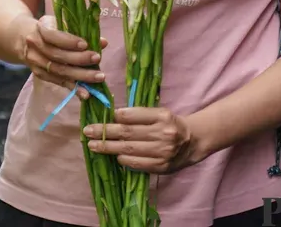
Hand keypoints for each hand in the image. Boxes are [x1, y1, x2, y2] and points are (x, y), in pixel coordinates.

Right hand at [19, 15, 107, 98]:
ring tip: (99, 77)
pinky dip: (74, 88)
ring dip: (81, 76)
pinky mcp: (41, 74)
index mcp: (41, 29)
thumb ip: (81, 32)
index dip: (69, 41)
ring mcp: (36, 62)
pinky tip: (87, 93)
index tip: (85, 44)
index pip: (53, 36)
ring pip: (60, 71)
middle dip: (79, 59)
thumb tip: (103, 43)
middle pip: (57, 56)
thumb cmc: (50, 29)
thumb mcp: (61, 24)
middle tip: (97, 58)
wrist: (25, 38)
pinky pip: (59, 82)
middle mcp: (35, 46)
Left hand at [84, 107, 203, 172]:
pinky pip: (138, 164)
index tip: (101, 117)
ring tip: (93, 146)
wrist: (193, 141)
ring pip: (130, 149)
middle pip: (128, 133)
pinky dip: (124, 160)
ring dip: (109, 148)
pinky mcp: (162, 166)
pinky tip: (114, 157)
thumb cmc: (169, 124)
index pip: (133, 115)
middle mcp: (164, 134)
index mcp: (162, 116)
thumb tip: (111, 116)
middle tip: (87, 131)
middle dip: (105, 132)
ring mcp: (163, 152)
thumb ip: (138, 114)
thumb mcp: (158, 113)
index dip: (115, 117)